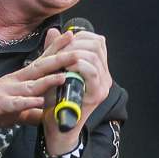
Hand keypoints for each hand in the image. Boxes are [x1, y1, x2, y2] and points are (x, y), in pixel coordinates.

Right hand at [0, 43, 77, 131]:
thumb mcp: (17, 110)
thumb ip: (33, 111)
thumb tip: (49, 115)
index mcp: (22, 79)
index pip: (43, 61)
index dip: (57, 49)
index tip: (72, 37)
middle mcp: (16, 81)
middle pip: (40, 68)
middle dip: (59, 59)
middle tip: (77, 51)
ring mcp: (7, 91)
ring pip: (30, 85)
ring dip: (46, 81)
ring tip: (63, 77)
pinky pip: (14, 103)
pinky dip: (26, 103)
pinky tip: (38, 102)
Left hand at [39, 27, 112, 155]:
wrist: (56, 126)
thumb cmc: (55, 100)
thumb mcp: (54, 70)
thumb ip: (56, 50)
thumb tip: (54, 31)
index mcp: (98, 69)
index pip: (98, 41)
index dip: (80, 36)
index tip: (64, 43)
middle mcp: (105, 76)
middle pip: (97, 44)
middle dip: (75, 43)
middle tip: (60, 51)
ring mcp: (103, 85)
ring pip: (94, 54)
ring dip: (74, 53)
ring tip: (61, 60)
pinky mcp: (97, 94)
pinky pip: (90, 70)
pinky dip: (76, 64)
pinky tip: (65, 68)